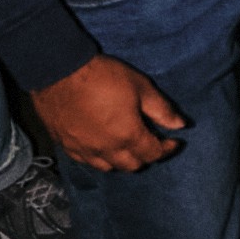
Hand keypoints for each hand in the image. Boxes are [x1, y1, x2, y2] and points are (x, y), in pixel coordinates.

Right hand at [33, 55, 186, 172]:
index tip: (173, 141)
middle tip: (151, 142)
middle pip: (132, 165)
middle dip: (146, 156)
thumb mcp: (140, 87)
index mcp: (127, 136)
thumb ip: (162, 110)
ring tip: (127, 145)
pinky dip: (99, 158)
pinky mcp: (66, 145)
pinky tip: (101, 146)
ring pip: (108, 167)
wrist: (59, 71)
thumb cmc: (102, 76)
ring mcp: (83, 150)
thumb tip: (180, 125)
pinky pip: (86, 161)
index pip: (153, 154)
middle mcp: (106, 150)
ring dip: (122, 160)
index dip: (167, 149)